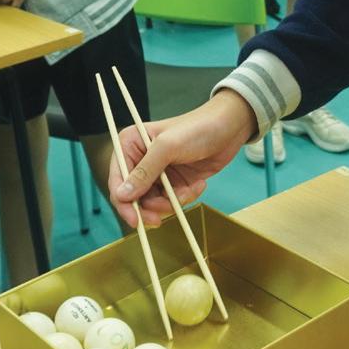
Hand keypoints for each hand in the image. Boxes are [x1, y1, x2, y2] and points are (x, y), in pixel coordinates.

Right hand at [109, 90, 258, 227]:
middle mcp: (141, 160)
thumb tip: (122, 195)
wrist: (230, 127)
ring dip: (173, 201)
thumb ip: (145, 172)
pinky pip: (173, 201)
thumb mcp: (169, 147)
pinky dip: (186, 197)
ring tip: (191, 188)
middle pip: (135, 198)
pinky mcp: (175, 181)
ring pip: (155, 203)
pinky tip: (199, 184)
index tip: (136, 221)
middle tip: (165, 213)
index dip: (124, 203)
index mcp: (131, 145)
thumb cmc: (198, 128)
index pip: (117, 180)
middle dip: (152, 206)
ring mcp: (159, 173)